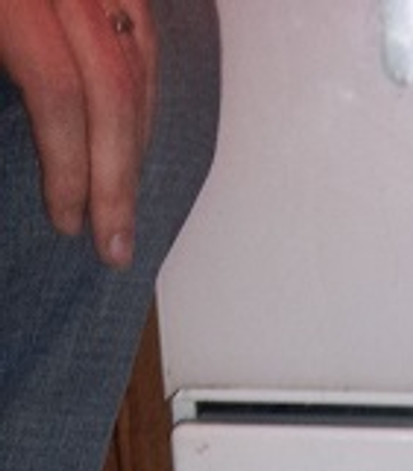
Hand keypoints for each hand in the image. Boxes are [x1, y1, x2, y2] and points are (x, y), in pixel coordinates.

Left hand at [0, 0, 158, 268]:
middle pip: (111, 81)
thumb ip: (1, 67)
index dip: (66, 164)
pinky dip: (140, 88)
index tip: (66, 219)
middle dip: (116, 174)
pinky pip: (138, 27)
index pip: (56, 88)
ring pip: (137, 55)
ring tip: (125, 202)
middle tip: (115, 242)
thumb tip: (31, 143)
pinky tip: (129, 134)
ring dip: (135, 141)